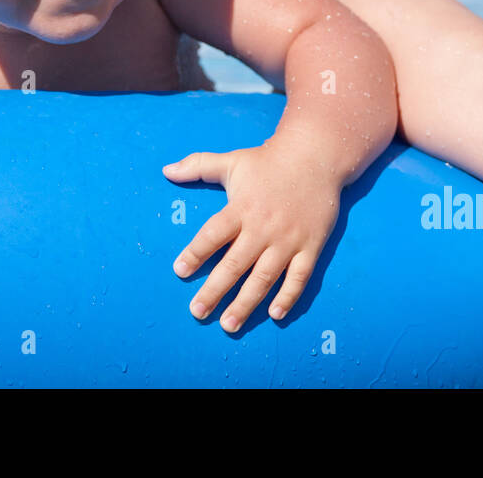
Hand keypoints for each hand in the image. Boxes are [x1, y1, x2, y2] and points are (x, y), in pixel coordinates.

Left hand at [163, 141, 342, 332]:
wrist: (315, 156)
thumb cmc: (268, 161)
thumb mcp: (231, 161)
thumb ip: (198, 166)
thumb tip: (166, 171)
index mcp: (241, 208)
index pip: (213, 234)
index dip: (195, 253)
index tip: (179, 271)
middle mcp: (263, 227)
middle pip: (235, 264)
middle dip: (214, 291)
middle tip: (197, 312)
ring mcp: (288, 240)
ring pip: (264, 277)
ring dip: (246, 303)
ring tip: (228, 324)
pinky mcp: (310, 246)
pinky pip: (299, 277)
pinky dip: (288, 296)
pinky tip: (275, 314)